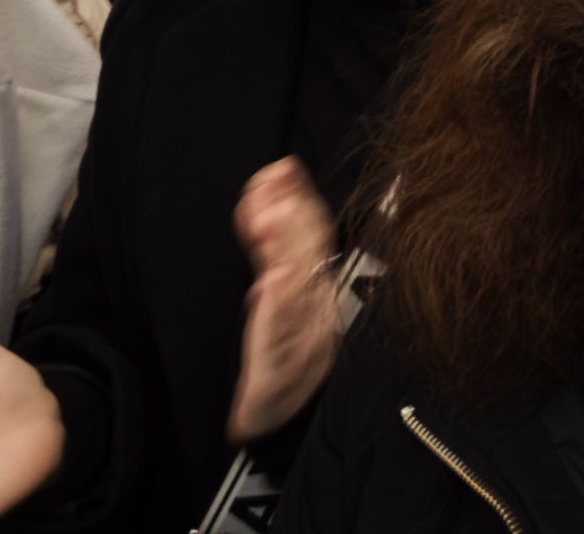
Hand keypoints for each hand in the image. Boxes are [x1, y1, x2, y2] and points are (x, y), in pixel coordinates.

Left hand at [226, 160, 340, 442]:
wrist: (284, 414)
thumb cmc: (288, 354)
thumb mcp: (282, 297)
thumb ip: (275, 247)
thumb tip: (273, 192)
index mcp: (315, 285)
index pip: (310, 233)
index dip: (298, 198)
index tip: (279, 169)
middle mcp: (315, 304)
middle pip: (309, 252)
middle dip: (293, 212)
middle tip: (274, 178)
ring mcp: (302, 334)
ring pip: (298, 286)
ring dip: (285, 249)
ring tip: (270, 216)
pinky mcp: (282, 365)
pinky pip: (282, 337)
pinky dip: (277, 308)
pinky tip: (268, 283)